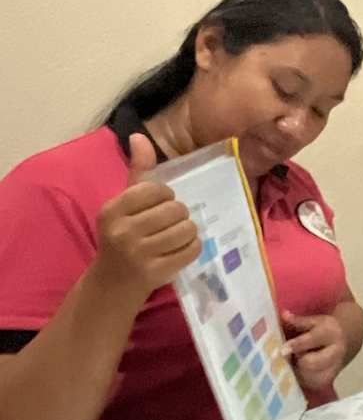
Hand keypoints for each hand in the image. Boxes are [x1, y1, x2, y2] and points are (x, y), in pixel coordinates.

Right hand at [93, 131, 200, 300]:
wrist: (113, 283)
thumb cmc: (122, 236)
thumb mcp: (123, 204)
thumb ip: (136, 171)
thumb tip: (139, 136)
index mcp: (112, 210)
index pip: (155, 189)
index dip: (165, 195)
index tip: (160, 204)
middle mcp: (123, 232)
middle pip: (175, 209)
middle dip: (179, 214)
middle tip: (171, 221)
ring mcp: (140, 254)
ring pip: (186, 229)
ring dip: (188, 230)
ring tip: (177, 234)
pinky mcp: (157, 272)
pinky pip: (192, 249)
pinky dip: (192, 246)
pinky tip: (181, 248)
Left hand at [280, 309, 347, 392]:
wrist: (348, 340)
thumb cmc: (326, 329)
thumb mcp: (315, 320)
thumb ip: (299, 321)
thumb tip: (283, 315)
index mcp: (331, 334)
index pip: (312, 340)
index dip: (296, 345)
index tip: (283, 349)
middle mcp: (335, 353)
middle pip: (309, 363)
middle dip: (298, 359)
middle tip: (293, 354)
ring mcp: (333, 369)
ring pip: (307, 376)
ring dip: (298, 369)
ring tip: (298, 361)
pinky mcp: (328, 380)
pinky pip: (309, 383)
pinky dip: (301, 377)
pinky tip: (300, 370)